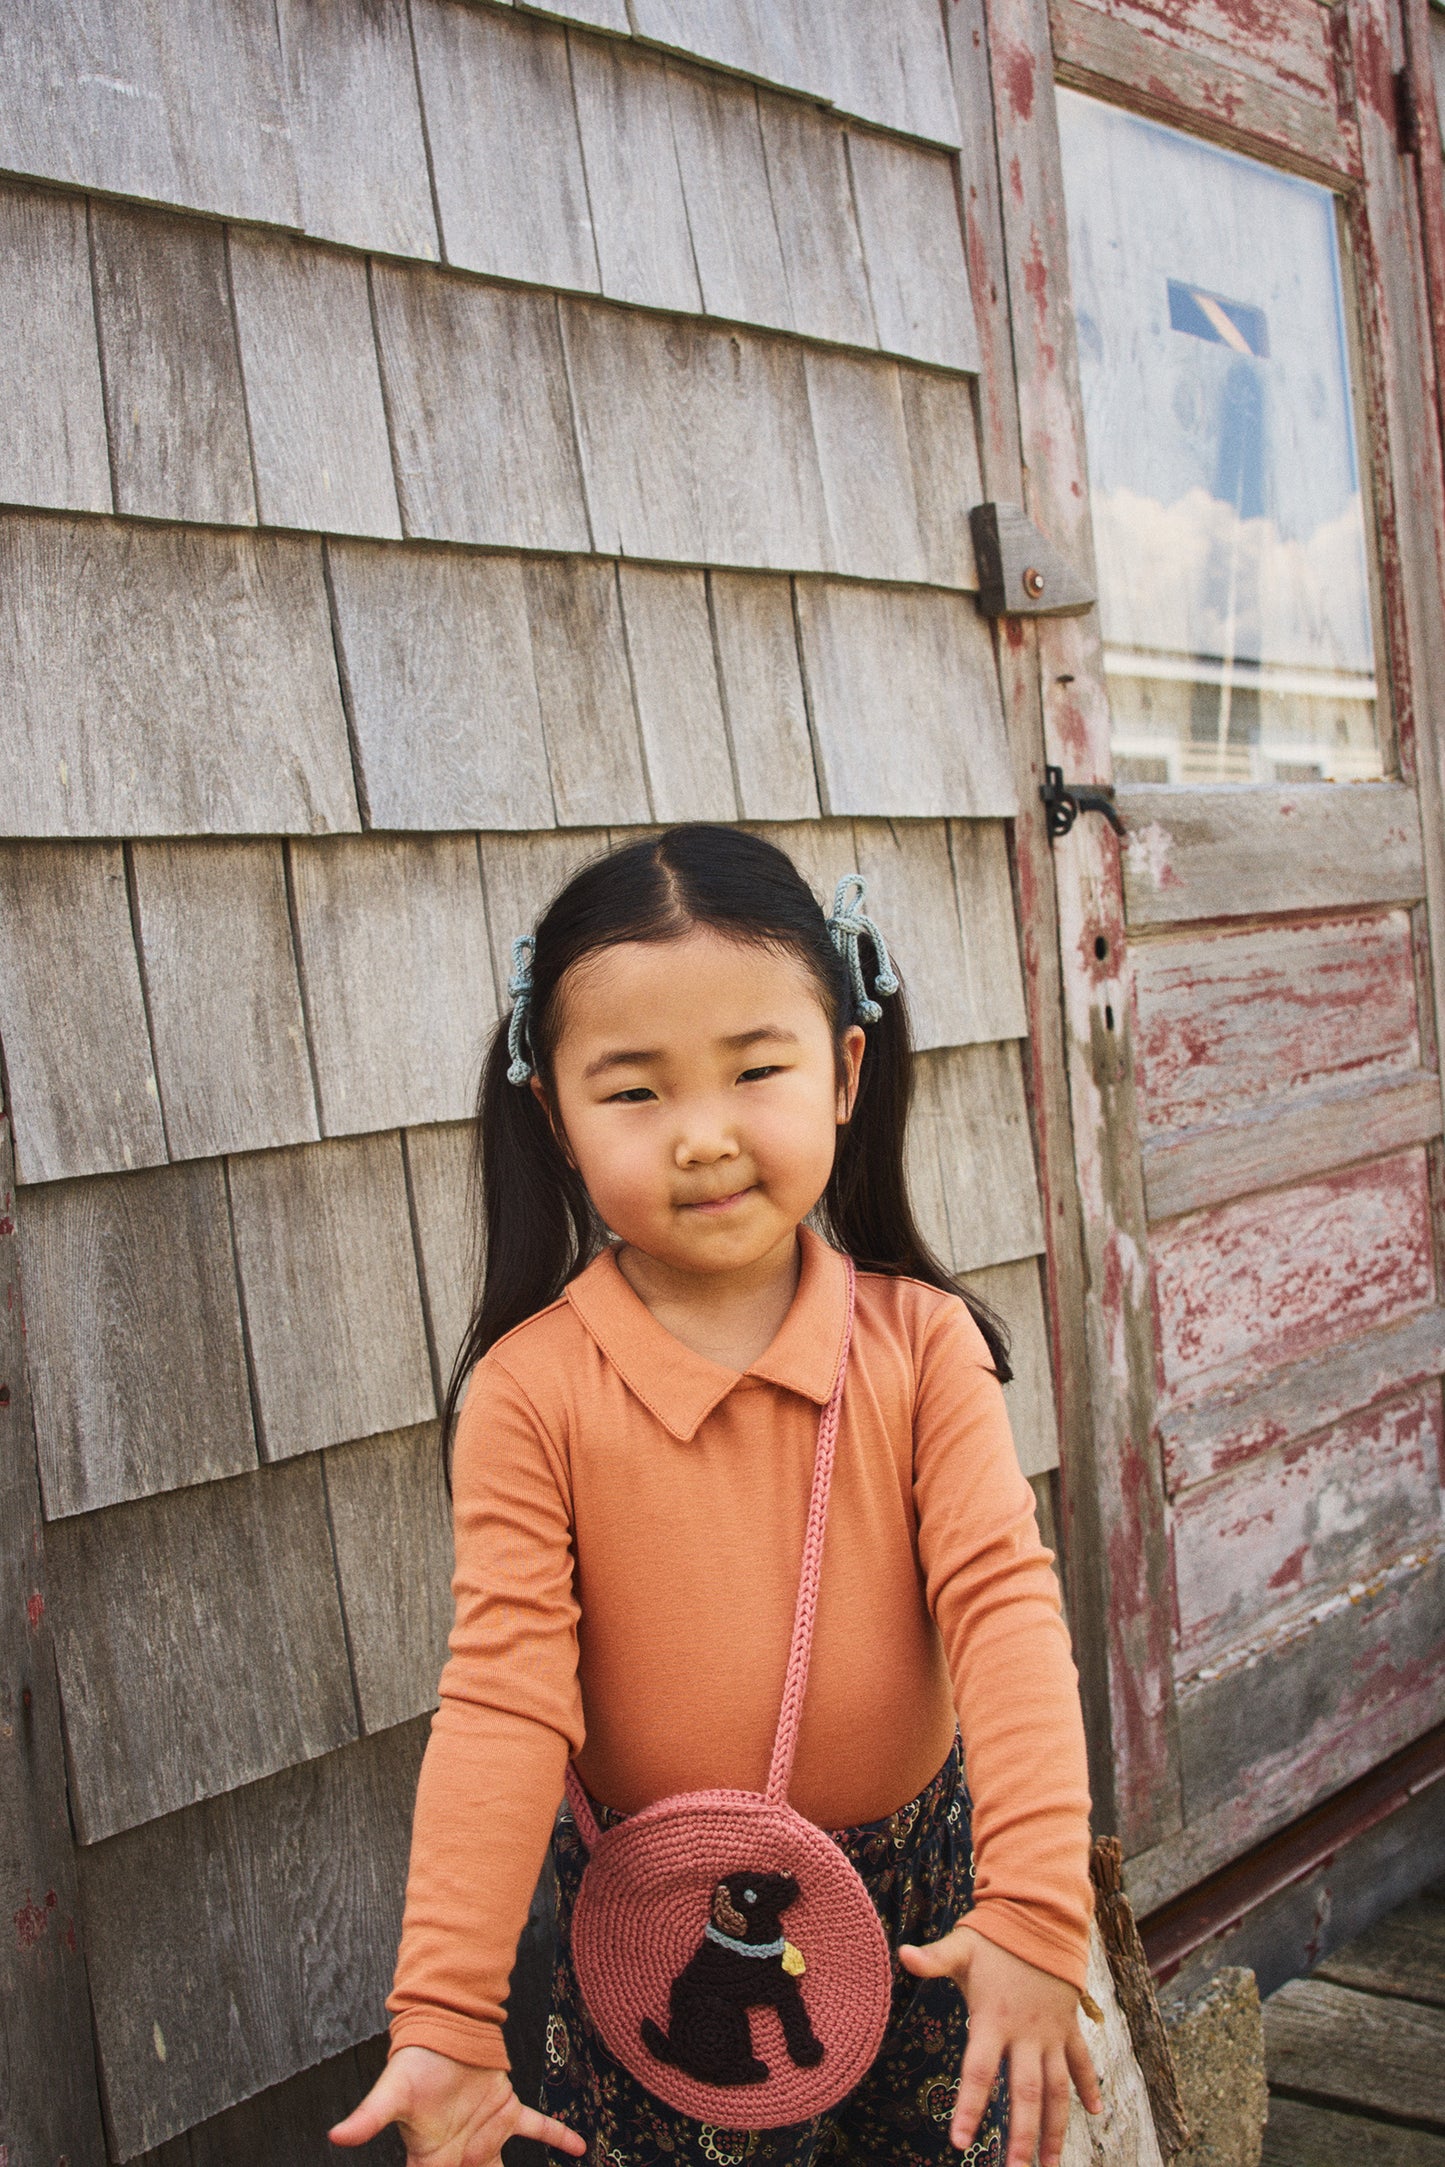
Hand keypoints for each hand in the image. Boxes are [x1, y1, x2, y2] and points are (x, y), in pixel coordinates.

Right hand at [328, 2046, 585, 2165]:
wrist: (441, 2025)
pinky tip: (579, 2147)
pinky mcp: (506, 2109)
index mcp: (432, 2158)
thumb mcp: (392, 2092)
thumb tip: (335, 2136)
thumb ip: (369, 2118)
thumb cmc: (414, 2060)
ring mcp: (486, 2132)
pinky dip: (558, 2136)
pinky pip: (537, 2127)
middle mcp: (460, 2153)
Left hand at [898, 1924, 1101, 2166]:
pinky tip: (1095, 2114)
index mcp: (994, 2020)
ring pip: (1058, 2088)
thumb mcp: (961, 1947)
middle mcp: (1026, 2033)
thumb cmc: (994, 1937)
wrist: (1041, 1916)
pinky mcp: (1068, 2026)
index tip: (959, 2143)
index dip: (969, 2107)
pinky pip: (1081, 2061)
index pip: (979, 2073)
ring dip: (1058, 2127)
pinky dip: (1090, 2085)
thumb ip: (934, 1958)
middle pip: (1025, 2093)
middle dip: (1023, 2136)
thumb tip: (902, 1954)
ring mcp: (1051, 2032)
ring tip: (1052, 2163)